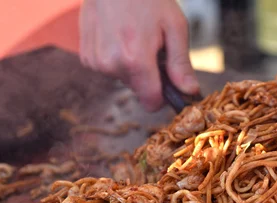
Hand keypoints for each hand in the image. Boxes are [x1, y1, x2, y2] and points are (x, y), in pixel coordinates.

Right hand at [79, 0, 198, 111]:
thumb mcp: (174, 27)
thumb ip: (181, 64)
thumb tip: (189, 91)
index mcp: (135, 60)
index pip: (151, 102)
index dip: (164, 96)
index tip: (170, 83)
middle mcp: (111, 65)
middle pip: (139, 90)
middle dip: (149, 75)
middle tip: (152, 46)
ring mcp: (96, 62)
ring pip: (124, 80)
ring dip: (132, 66)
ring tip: (135, 36)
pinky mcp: (87, 57)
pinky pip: (109, 70)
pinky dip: (117, 59)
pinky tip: (119, 36)